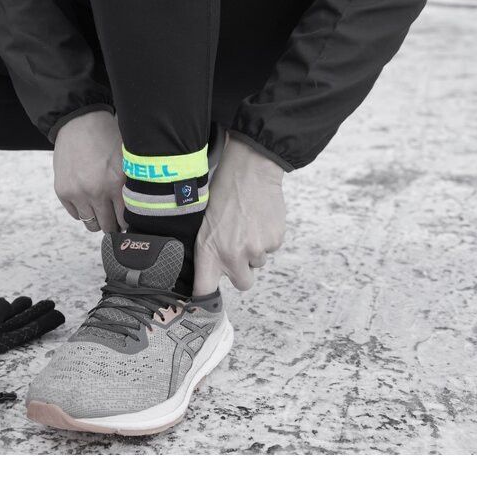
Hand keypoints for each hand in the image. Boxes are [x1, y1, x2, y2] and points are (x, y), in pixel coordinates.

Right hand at [53, 110, 125, 232]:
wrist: (80, 122)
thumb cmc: (107, 138)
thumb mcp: (128, 159)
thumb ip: (134, 185)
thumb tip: (141, 211)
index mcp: (116, 183)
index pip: (125, 220)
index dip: (128, 222)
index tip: (128, 220)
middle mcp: (95, 191)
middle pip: (108, 226)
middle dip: (114, 224)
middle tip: (116, 218)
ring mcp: (77, 192)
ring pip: (91, 224)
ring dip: (98, 220)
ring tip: (102, 209)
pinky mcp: (63, 191)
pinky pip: (76, 215)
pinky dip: (83, 211)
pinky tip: (89, 198)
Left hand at [193, 137, 285, 293]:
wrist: (250, 172)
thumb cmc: (222, 193)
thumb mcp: (203, 223)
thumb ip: (208, 250)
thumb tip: (212, 271)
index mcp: (208, 251)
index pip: (203, 289)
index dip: (205, 300)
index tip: (204, 305)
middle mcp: (232, 256)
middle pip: (243, 283)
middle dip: (243, 272)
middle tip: (239, 251)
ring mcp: (255, 250)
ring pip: (259, 263)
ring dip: (255, 249)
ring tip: (248, 223)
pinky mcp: (274, 241)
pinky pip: (272, 248)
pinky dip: (268, 237)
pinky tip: (260, 218)